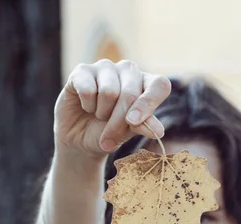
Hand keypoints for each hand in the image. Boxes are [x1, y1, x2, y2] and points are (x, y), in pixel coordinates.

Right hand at [54, 59, 171, 156]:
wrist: (80, 138)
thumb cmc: (109, 132)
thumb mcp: (129, 132)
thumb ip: (143, 127)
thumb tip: (158, 131)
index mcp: (146, 83)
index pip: (159, 85)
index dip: (148, 103)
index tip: (134, 122)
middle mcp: (128, 70)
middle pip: (129, 94)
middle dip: (118, 122)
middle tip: (109, 138)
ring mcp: (105, 67)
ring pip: (109, 92)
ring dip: (102, 113)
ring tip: (98, 115)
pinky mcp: (82, 70)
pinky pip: (87, 89)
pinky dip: (87, 105)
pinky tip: (86, 106)